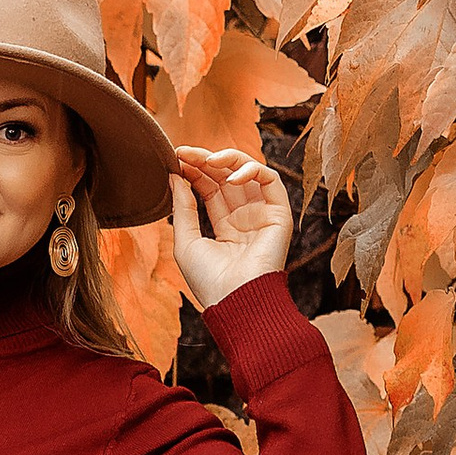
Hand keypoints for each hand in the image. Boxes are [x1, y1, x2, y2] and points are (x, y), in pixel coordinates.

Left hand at [169, 144, 292, 305]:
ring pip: (249, 172)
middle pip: (226, 177)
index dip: (194, 171)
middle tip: (184, 152)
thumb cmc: (209, 281)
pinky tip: (230, 176)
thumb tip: (175, 176)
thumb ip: (183, 207)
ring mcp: (262, 215)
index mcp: (225, 227)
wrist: (235, 302)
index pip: (210, 188)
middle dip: (205, 161)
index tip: (176, 159)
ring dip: (228, 159)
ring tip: (207, 160)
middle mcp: (245, 218)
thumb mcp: (186, 241)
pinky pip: (271, 180)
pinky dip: (252, 170)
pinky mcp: (279, 214)